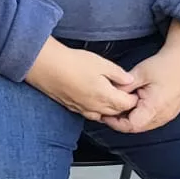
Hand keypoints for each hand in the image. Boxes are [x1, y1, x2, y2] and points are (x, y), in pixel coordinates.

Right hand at [23, 39, 139, 120]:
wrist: (46, 66)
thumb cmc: (73, 62)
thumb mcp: (101, 63)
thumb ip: (118, 74)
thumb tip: (130, 81)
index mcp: (106, 96)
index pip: (128, 104)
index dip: (133, 97)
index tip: (133, 89)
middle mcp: (95, 107)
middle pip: (116, 112)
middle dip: (123, 104)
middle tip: (124, 92)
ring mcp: (82, 109)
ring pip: (103, 115)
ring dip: (109, 108)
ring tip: (109, 96)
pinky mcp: (71, 107)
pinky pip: (89, 114)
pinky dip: (96, 110)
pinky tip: (93, 99)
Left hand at [100, 24, 179, 133]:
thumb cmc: (168, 65)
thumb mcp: (141, 72)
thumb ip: (124, 86)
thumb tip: (108, 93)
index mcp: (154, 108)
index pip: (129, 126)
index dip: (114, 122)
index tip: (104, 112)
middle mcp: (163, 116)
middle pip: (136, 127)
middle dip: (120, 120)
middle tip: (109, 107)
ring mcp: (168, 115)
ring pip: (143, 124)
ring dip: (130, 117)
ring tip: (120, 102)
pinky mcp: (170, 112)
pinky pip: (151, 119)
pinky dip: (140, 114)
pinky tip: (134, 101)